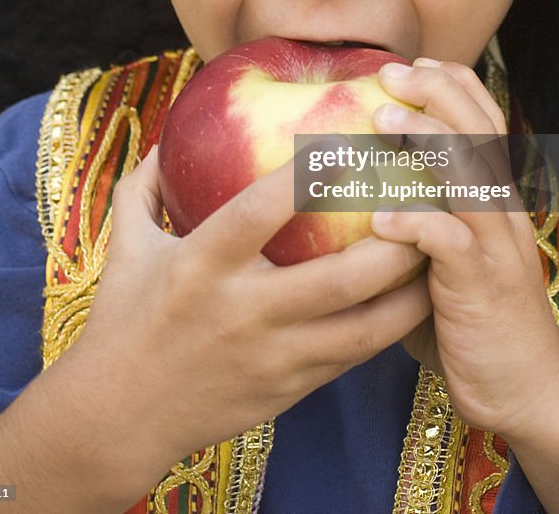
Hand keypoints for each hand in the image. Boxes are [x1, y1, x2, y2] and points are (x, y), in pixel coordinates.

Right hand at [67, 145, 430, 495]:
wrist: (117, 419)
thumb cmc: (123, 320)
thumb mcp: (126, 245)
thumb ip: (146, 186)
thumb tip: (168, 138)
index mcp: (201, 265)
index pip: (260, 210)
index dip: (308, 174)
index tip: (352, 142)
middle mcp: (244, 311)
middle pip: (341, 277)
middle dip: (395, 240)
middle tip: (427, 200)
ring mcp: (273, 357)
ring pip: (364, 326)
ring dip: (410, 289)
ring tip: (440, 249)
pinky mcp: (290, 390)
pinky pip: (353, 356)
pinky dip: (388, 325)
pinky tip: (412, 296)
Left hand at [371, 59, 558, 439]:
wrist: (521, 385)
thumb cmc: (467, 315)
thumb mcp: (444, 254)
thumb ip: (417, 216)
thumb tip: (352, 187)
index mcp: (495, 198)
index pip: (485, 122)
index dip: (454, 85)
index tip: (414, 63)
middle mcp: (502, 211)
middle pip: (480, 132)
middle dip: (438, 93)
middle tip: (390, 72)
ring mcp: (496, 246)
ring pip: (470, 175)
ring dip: (428, 142)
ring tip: (384, 120)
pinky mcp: (483, 285)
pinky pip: (451, 244)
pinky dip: (417, 224)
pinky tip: (381, 217)